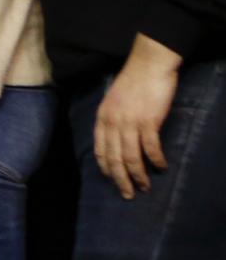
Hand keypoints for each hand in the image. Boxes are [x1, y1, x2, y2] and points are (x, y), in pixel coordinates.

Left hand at [94, 34, 181, 198]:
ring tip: (145, 187)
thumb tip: (116, 139)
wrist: (148, 64)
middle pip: (113, 158)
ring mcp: (130, 122)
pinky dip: (155, 160)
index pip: (99, 150)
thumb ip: (113, 119)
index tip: (112, 181)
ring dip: (138, 175)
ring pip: (130, 157)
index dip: (106, 168)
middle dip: (120, 180)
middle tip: (128, 195)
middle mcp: (112, 122)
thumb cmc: (133, 82)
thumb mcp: (114, 101)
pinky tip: (161, 167)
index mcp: (102, 117)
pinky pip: (150, 147)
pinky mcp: (148, 120)